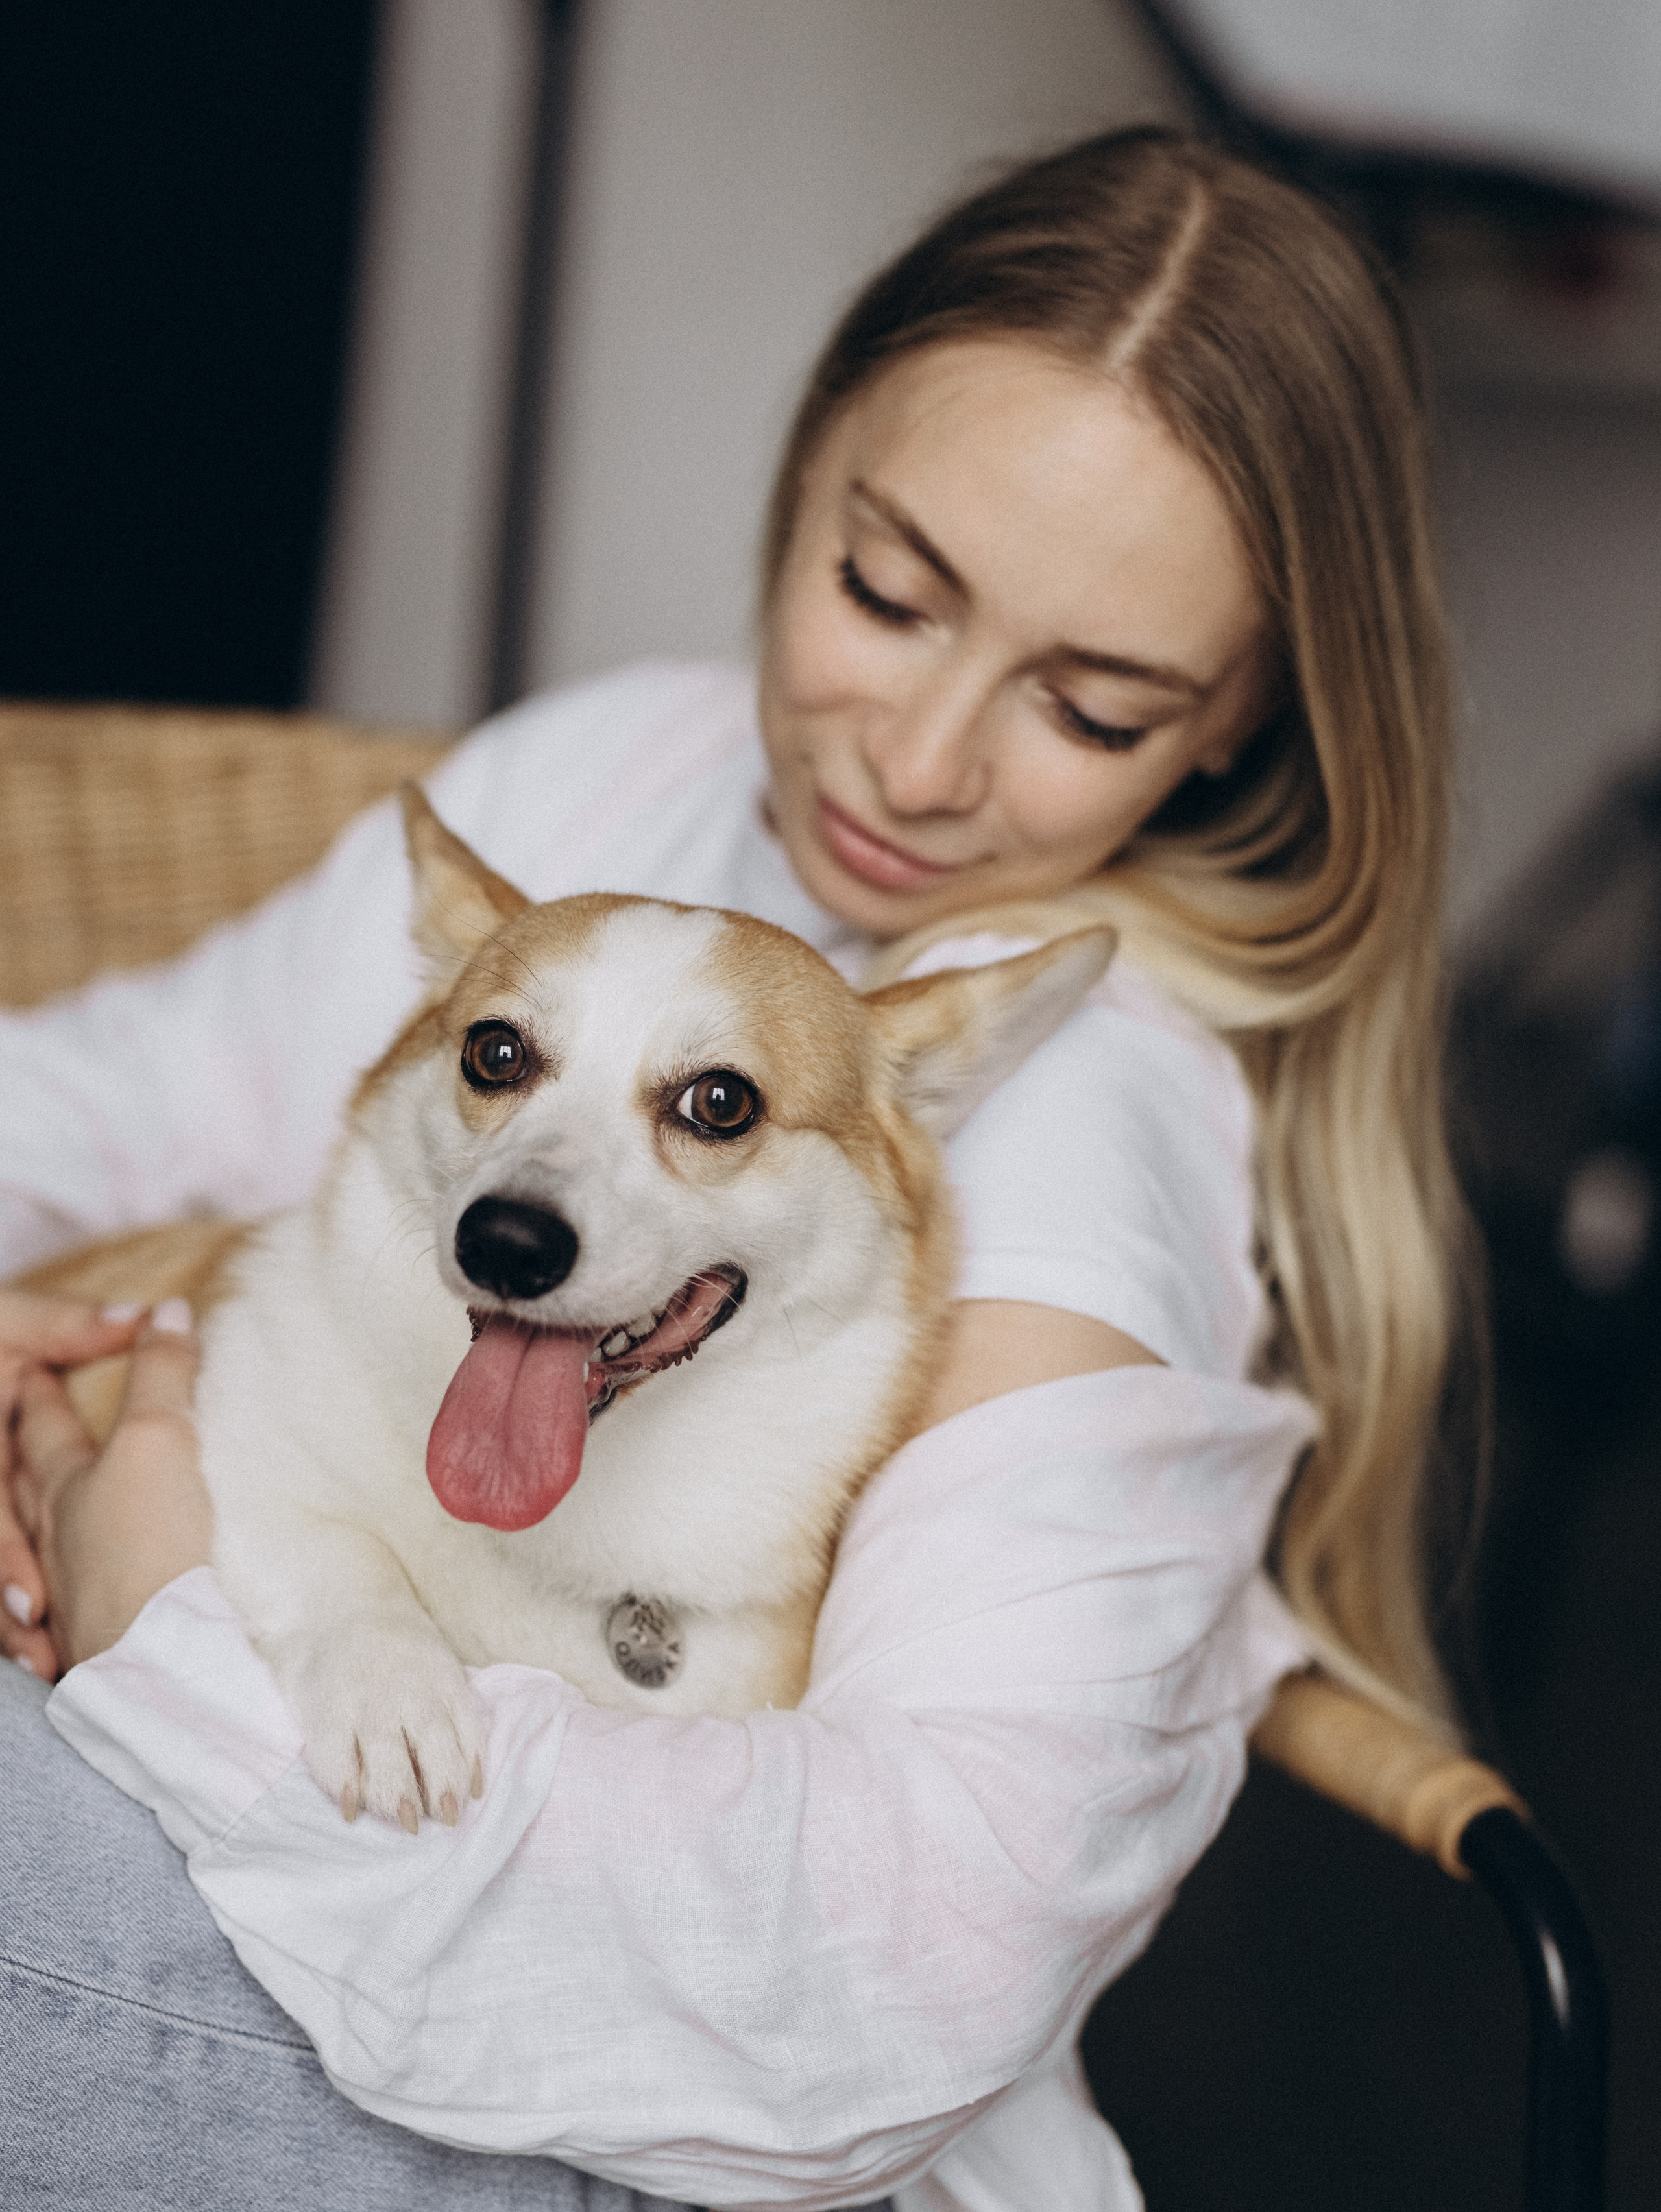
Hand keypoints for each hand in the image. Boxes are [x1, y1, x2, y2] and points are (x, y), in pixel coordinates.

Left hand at [10, 1299, 211, 1677]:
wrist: (148, 1665)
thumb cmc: (145, 1544)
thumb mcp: (157, 1439)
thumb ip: (161, 1376)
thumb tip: (169, 1310)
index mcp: (65, 1479)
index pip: (47, 1420)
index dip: (49, 1387)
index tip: (41, 1365)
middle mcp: (53, 1532)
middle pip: (29, 1488)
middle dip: (33, 1463)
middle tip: (38, 1437)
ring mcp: (66, 1588)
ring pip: (36, 1553)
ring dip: (37, 1543)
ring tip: (49, 1523)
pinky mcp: (85, 1639)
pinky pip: (57, 1612)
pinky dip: (51, 1609)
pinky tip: (63, 1621)